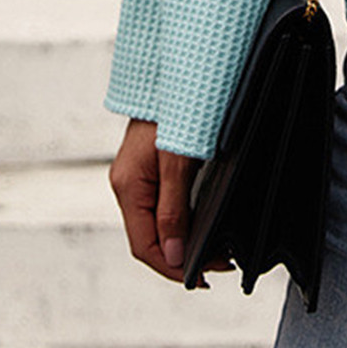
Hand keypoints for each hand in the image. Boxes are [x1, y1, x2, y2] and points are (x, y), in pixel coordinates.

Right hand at [108, 118, 234, 285]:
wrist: (177, 70)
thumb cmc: (173, 109)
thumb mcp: (176, 161)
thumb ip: (172, 210)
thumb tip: (175, 255)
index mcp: (128, 186)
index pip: (144, 246)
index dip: (172, 267)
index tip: (202, 277)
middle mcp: (129, 184)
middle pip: (150, 238)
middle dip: (182, 258)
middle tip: (218, 264)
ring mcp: (139, 176)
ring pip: (156, 224)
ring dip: (183, 241)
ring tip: (215, 251)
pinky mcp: (151, 167)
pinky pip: (161, 206)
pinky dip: (180, 222)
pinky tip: (200, 225)